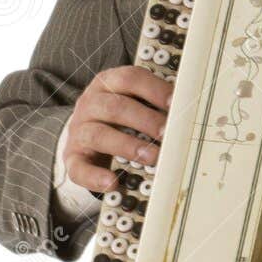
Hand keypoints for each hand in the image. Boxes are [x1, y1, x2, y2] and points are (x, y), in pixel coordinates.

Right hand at [64, 66, 172, 193]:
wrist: (84, 136)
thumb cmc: (117, 118)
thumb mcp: (133, 101)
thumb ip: (154, 101)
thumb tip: (188, 109)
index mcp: (108, 84)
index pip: (130, 78)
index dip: (154, 89)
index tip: (175, 103)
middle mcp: (91, 104)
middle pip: (116, 107)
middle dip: (145, 120)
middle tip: (167, 133)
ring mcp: (79, 130)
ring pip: (99, 135)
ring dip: (128, 146)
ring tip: (152, 158)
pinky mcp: (73, 157)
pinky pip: (79, 167)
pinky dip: (95, 177)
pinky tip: (112, 183)